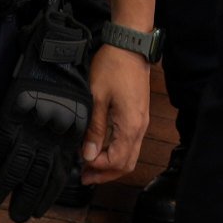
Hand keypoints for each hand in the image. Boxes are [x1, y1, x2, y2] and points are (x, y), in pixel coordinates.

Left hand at [83, 42, 152, 180]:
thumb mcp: (96, 97)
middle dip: (105, 174)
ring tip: (90, 166)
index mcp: (130, 126)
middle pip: (126, 164)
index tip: (81, 165)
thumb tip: (88, 155)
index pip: (117, 161)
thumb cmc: (113, 67)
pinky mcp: (139, 116)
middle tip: (85, 176)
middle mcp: (140, 128)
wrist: (129, 45)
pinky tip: (101, 149)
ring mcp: (141, 122)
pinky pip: (130, 144)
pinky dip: (116, 152)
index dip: (99, 168)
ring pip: (130, 156)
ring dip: (110, 164)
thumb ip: (94, 128)